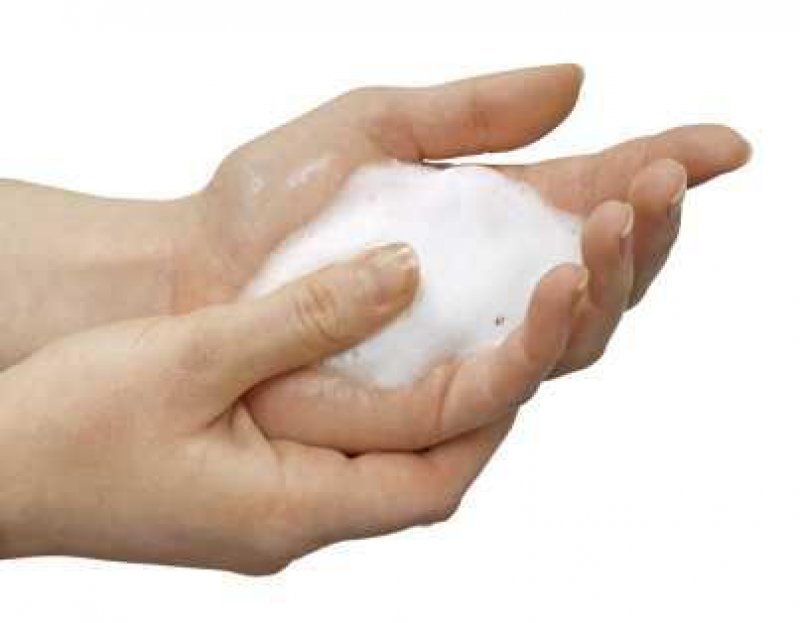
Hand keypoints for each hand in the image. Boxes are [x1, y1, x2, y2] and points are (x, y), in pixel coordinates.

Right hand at [0, 244, 582, 572]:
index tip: (525, 345)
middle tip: (507, 334)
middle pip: (418, 477)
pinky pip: (336, 454)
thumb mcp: (192, 354)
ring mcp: (269, 510)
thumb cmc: (65, 426)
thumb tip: (404, 275)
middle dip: (473, 410)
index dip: (490, 415)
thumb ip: (304, 316)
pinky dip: (371, 408)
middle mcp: (290, 524)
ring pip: (381, 467)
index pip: (433, 481)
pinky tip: (376, 357)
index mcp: (286, 510)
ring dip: (425, 408)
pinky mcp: (247, 487)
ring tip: (461, 337)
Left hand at [182, 65, 747, 451]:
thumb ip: (471, 111)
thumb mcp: (372, 127)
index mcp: (491, 219)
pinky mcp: (437, 395)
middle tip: (659, 178)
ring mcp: (471, 341)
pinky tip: (567, 282)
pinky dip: (552, 333)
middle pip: (607, 270)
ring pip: (580, 329)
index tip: (724, 145)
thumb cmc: (271, 204)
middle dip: (649, 226)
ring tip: (618, 220)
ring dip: (618, 276)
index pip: (593, 196)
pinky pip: (515, 375)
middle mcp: (496, 286)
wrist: (197, 271)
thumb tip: (577, 83)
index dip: (662, 169)